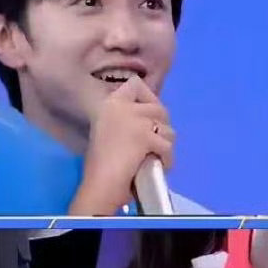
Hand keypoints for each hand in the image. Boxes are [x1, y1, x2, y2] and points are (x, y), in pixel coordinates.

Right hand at [77, 79, 173, 212]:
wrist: (101, 183)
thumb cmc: (100, 164)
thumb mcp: (107, 131)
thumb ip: (123, 119)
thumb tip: (151, 121)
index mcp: (109, 104)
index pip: (136, 84)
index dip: (147, 97)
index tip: (147, 116)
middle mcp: (122, 105)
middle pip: (158, 107)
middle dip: (161, 127)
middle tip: (155, 144)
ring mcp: (135, 119)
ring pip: (167, 127)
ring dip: (165, 144)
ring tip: (155, 157)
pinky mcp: (146, 135)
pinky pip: (167, 145)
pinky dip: (166, 159)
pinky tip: (156, 166)